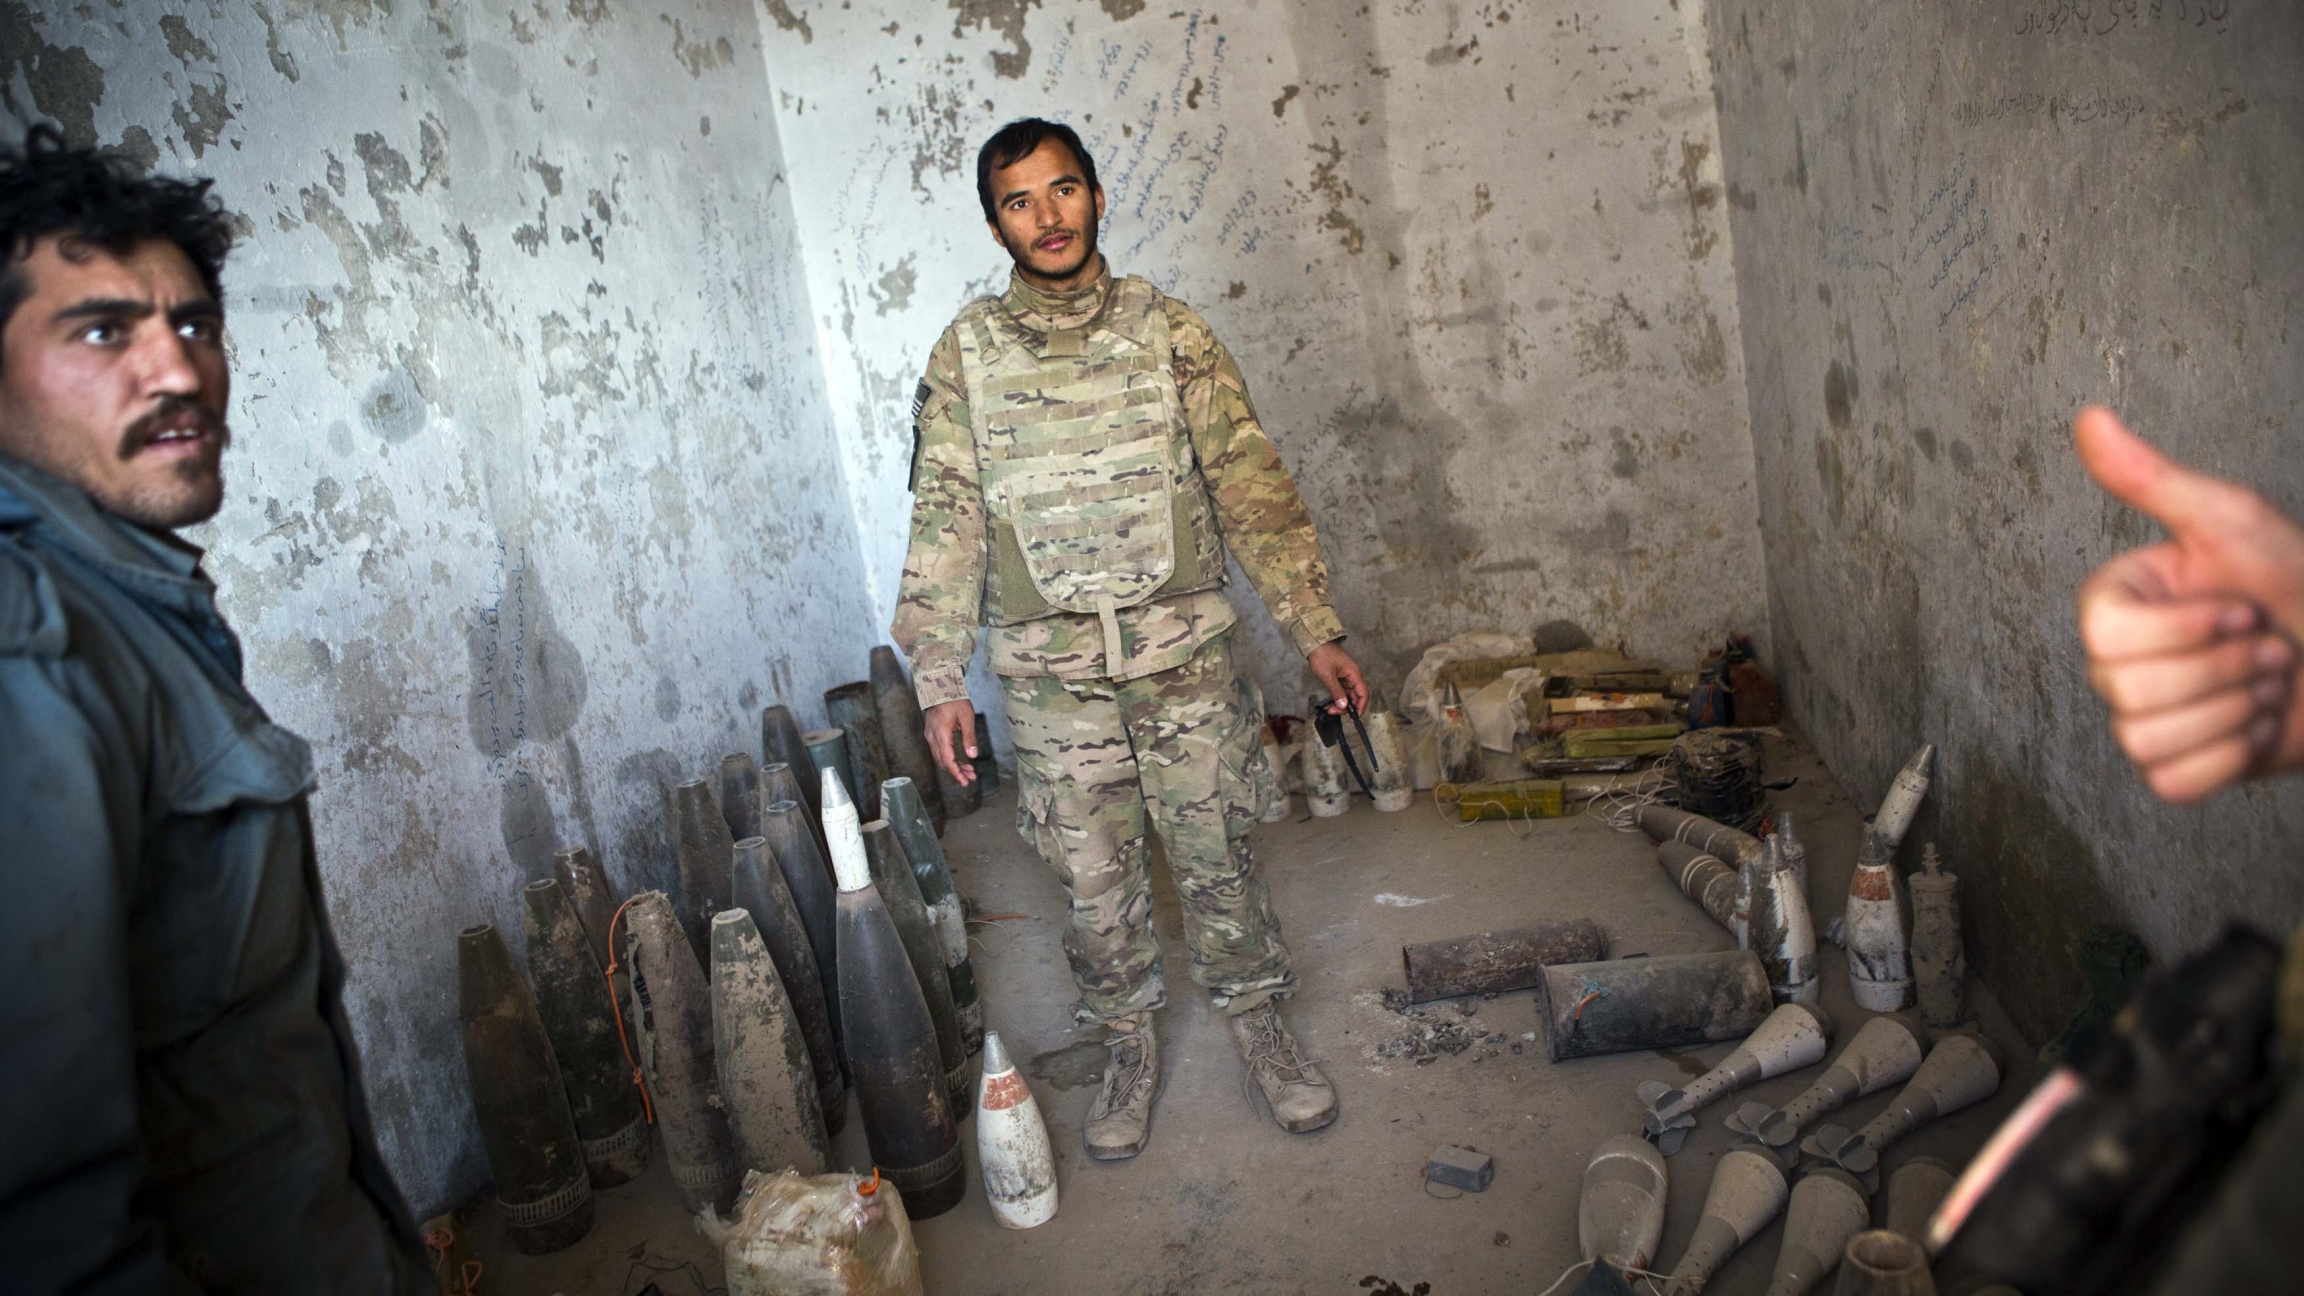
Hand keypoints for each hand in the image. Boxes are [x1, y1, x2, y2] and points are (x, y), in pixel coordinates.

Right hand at [923, 699, 978, 786]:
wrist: (940, 686)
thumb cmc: (955, 701)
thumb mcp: (967, 717)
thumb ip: (969, 737)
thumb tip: (972, 755)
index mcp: (941, 735)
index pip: (947, 761)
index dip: (956, 773)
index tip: (965, 781)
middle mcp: (932, 738)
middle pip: (943, 762)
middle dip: (957, 772)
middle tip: (971, 777)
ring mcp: (930, 736)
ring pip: (940, 757)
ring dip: (953, 765)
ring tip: (968, 770)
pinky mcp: (931, 733)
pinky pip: (938, 751)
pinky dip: (948, 758)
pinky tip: (959, 759)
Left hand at [1308, 641, 1369, 714]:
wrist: (1315, 642)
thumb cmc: (1322, 655)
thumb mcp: (1328, 675)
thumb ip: (1336, 692)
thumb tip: (1344, 706)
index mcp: (1354, 675)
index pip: (1363, 695)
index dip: (1360, 708)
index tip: (1353, 718)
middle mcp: (1353, 676)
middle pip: (1356, 697)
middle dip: (1347, 707)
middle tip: (1333, 713)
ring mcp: (1347, 676)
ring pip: (1349, 694)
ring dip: (1342, 704)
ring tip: (1330, 710)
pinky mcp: (1340, 676)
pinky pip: (1343, 690)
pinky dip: (1338, 698)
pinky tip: (1331, 703)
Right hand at [2074, 406, 2303, 801]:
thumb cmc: (2299, 582)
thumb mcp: (2230, 523)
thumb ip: (2151, 477)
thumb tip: (2090, 418)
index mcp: (2116, 604)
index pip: (2105, 634)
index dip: (2186, 627)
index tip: (2237, 605)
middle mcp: (2115, 662)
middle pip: (2127, 691)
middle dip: (2223, 669)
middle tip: (2262, 643)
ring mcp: (2140, 719)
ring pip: (2149, 738)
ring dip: (2234, 711)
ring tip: (2262, 682)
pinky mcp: (2173, 769)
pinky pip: (2174, 781)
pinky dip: (2230, 758)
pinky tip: (2253, 725)